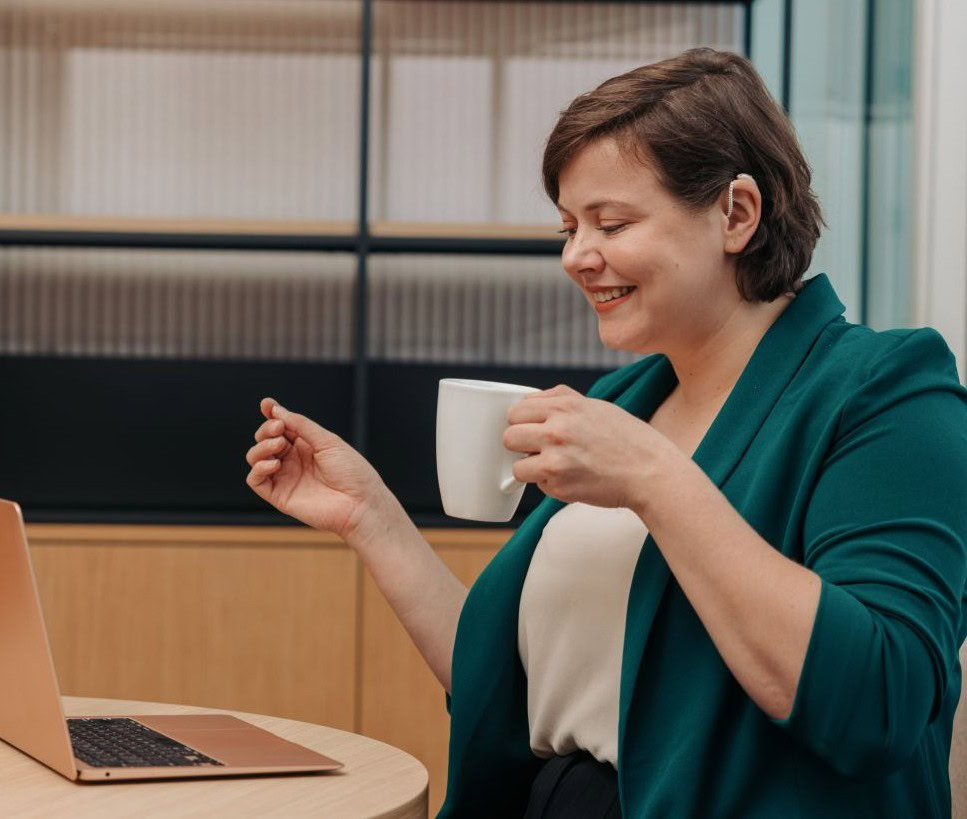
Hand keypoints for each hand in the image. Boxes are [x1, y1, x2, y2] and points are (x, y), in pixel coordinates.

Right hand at [245, 397, 391, 541]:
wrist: (360, 503)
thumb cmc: (352, 472)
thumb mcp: (327, 441)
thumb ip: (301, 425)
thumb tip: (277, 410)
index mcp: (307, 445)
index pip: (282, 426)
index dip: (272, 414)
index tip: (266, 404)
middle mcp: (294, 460)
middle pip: (265, 439)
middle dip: (267, 429)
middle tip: (279, 429)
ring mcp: (286, 477)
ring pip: (256, 457)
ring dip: (261, 446)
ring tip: (279, 445)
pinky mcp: (280, 496)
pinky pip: (255, 480)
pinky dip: (258, 468)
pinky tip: (275, 463)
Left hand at [503, 384, 675, 509]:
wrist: (650, 471)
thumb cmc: (626, 438)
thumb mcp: (595, 405)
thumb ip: (560, 398)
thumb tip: (530, 399)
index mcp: (564, 406)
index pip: (516, 411)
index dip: (522, 422)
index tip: (532, 429)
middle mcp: (556, 430)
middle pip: (508, 438)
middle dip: (521, 445)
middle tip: (540, 449)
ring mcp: (555, 460)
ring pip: (516, 467)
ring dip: (531, 469)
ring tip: (555, 466)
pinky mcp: (559, 485)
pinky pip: (538, 486)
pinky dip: (550, 484)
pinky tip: (572, 478)